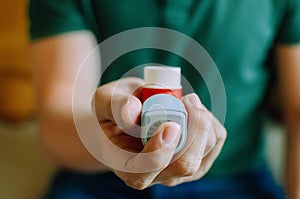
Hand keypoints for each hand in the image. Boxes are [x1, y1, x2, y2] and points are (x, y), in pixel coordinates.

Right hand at [95, 77, 226, 189]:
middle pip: (185, 164)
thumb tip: (134, 111)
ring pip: (205, 150)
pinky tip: (194, 110)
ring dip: (202, 120)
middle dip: (193, 128)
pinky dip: (210, 120)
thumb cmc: (114, 111)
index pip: (145, 171)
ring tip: (186, 101)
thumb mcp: (104, 101)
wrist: (128, 117)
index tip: (169, 123)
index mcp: (128, 167)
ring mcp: (179, 170)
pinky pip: (215, 139)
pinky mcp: (198, 158)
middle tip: (188, 99)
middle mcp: (156, 175)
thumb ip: (115, 106)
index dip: (160, 149)